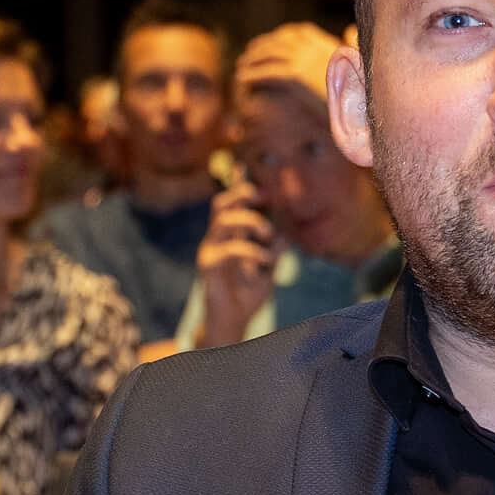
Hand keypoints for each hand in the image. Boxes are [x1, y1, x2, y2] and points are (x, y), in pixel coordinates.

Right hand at [193, 177, 277, 346]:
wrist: (232, 323)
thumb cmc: (247, 296)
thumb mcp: (268, 271)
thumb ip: (275, 252)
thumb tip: (286, 234)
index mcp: (230, 238)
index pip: (230, 206)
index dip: (236, 185)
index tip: (247, 170)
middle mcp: (217, 241)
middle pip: (220, 205)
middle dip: (239, 193)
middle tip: (260, 196)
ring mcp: (210, 252)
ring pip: (223, 220)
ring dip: (250, 221)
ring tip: (268, 234)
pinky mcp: (208, 268)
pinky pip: (228, 249)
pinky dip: (251, 251)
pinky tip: (265, 261)